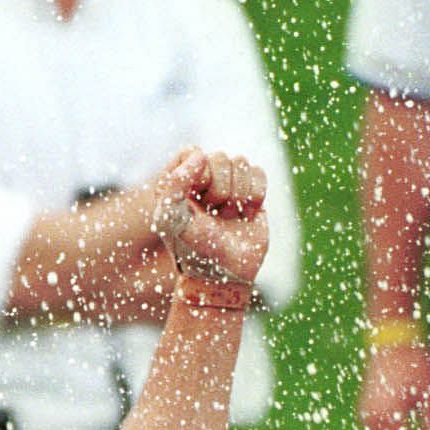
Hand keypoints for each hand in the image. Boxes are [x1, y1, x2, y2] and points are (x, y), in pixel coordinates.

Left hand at [151, 149, 268, 294]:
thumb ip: (173, 184)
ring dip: (237, 195)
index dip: (199, 175)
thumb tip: (200, 154)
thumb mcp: (170, 219)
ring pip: (241, 163)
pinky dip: (254, 196)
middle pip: (220, 157)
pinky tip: (245, 215)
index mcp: (180, 180)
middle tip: (213, 215)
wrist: (223, 276)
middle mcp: (204, 178)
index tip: (196, 200)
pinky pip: (259, 173)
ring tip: (228, 217)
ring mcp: (229, 184)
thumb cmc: (192, 250)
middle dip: (219, 191)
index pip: (193, 152)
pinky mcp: (251, 193)